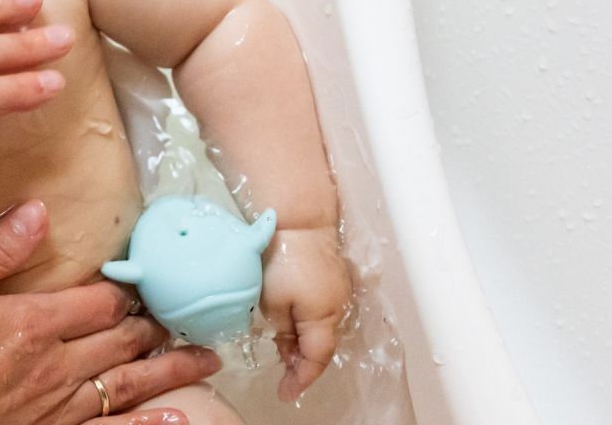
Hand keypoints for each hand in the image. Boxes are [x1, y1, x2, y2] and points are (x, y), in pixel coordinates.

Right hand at [0, 200, 220, 424]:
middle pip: (122, 341)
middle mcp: (52, 368)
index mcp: (28, 323)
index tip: (146, 276)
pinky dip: (148, 424)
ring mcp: (52, 410)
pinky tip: (176, 418)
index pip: (100, 300)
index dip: (126, 287)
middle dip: (157, 326)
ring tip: (206, 361)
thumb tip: (36, 212)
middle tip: (187, 315)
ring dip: (171, 371)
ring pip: (128, 386)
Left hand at [260, 225, 349, 400]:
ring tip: (284, 352)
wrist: (297, 219)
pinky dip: (310, 324)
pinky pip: (324, 312)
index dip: (302, 379)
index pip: (316, 359)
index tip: (285, 392)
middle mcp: (338, 307)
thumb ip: (282, 331)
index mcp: (323, 316)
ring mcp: (339, 292)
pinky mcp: (334, 279)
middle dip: (304, 363)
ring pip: (323, 329)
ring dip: (306, 343)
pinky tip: (293, 325)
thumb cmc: (281, 258)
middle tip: (283, 375)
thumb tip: (288, 349)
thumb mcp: (272, 301)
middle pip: (322, 346)